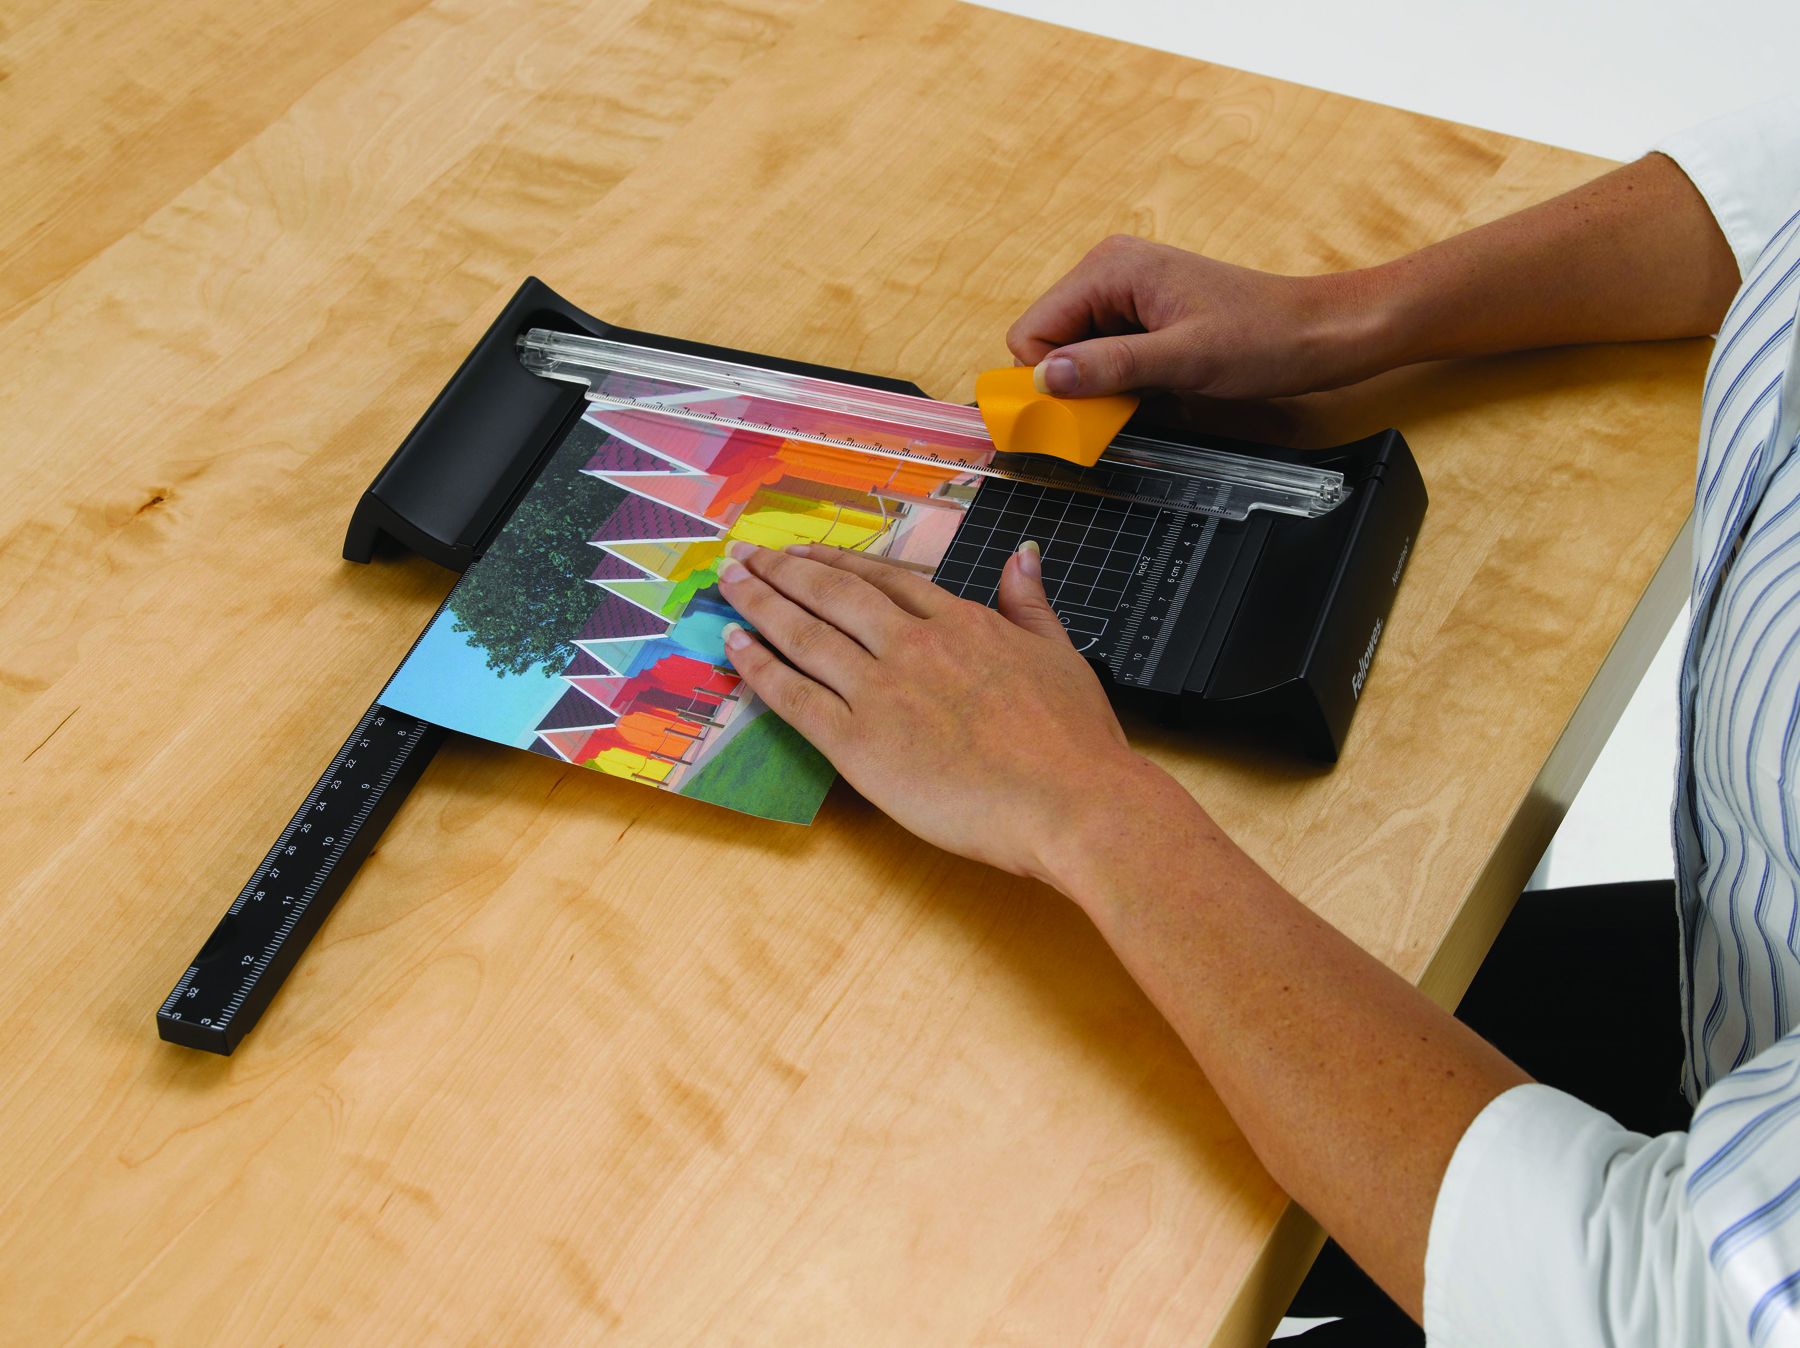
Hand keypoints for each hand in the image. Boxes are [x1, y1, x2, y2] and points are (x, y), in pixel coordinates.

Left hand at [713, 539, 1167, 881]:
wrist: (1071, 802)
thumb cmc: (1075, 743)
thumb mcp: (1060, 655)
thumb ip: (1030, 604)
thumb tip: (1021, 556)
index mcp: (962, 623)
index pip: (885, 581)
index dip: (838, 564)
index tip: (806, 553)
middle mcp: (913, 645)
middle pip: (833, 595)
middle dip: (784, 571)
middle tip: (746, 554)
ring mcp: (882, 690)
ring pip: (805, 634)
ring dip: (760, 603)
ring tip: (728, 582)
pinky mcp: (858, 742)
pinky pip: (794, 695)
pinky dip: (758, 666)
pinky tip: (733, 644)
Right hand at [1007, 234, 1386, 400]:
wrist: (1320, 333)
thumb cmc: (1265, 337)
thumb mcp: (1184, 359)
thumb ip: (1110, 366)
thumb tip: (1045, 379)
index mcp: (1110, 268)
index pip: (1031, 331)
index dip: (1046, 378)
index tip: (1079, 412)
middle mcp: (1109, 272)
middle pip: (1049, 342)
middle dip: (1075, 383)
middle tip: (1123, 405)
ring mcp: (1126, 293)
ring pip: (1076, 354)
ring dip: (1101, 385)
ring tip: (1150, 392)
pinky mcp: (1144, 315)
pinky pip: (1106, 355)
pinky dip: (1121, 381)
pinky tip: (1158, 387)